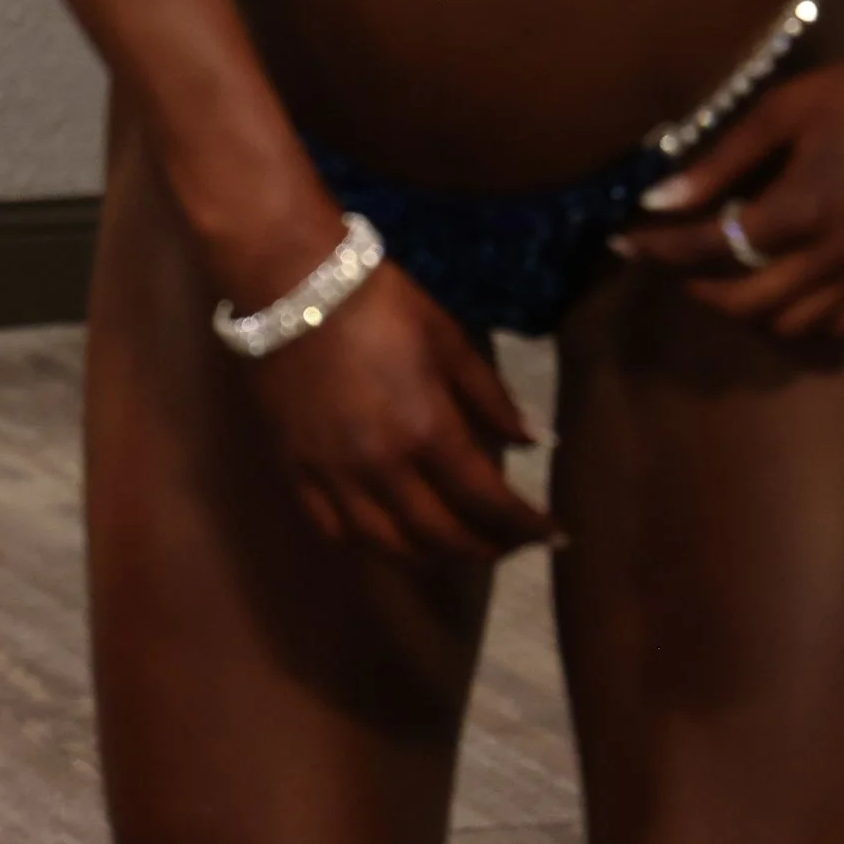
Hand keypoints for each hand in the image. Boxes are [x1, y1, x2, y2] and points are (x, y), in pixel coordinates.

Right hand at [239, 257, 553, 563]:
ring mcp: (334, 476)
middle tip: (511, 546)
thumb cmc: (379, 305)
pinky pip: (335, 531)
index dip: (527, 526)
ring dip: (433, 558)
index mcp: (428, 431)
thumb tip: (534, 441)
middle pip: (443, 536)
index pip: (489, 502)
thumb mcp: (449, 341)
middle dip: (486, 548)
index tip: (554, 533)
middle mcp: (383, 469)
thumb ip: (491, 399)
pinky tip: (391, 540)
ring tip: (457, 550)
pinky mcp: (296, 472)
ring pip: (389, 547)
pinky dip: (371, 546)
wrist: (290, 285)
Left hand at [612, 58, 843, 347]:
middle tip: (673, 264)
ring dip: (746, 311)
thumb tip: (658, 198)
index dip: (659, 248)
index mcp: (800, 210)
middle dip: (696, 289)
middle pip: (745, 302)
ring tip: (724, 278)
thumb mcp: (786, 110)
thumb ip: (722, 160)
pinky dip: (798, 321)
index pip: (710, 247)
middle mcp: (830, 256)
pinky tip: (784, 291)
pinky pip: (837, 327)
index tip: (623, 241)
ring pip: (791, 326)